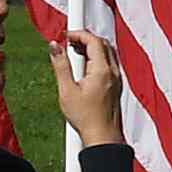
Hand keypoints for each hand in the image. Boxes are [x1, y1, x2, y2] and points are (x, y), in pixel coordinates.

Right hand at [49, 30, 128, 148]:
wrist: (103, 137)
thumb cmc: (86, 117)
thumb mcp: (66, 90)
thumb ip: (61, 66)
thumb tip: (54, 46)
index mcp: (102, 71)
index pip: (94, 41)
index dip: (79, 34)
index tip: (65, 35)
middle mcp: (113, 72)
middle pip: (103, 44)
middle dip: (85, 38)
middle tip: (68, 42)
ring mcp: (116, 79)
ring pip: (107, 53)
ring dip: (91, 48)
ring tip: (72, 53)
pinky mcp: (116, 85)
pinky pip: (108, 63)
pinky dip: (96, 58)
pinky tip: (82, 67)